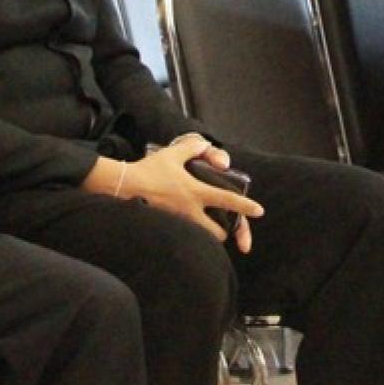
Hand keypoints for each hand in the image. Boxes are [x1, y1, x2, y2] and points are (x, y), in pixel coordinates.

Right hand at [122, 135, 263, 252]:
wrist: (123, 187)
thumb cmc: (149, 170)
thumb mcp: (173, 153)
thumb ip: (193, 147)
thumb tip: (205, 146)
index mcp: (196, 192)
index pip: (228, 200)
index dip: (246, 206)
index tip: (259, 211)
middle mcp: (190, 211)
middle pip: (219, 232)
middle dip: (226, 232)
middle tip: (226, 226)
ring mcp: (179, 222)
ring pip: (203, 238)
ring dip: (208, 235)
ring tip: (208, 226)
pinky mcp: (169, 228)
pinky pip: (188, 237)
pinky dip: (193, 235)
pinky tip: (188, 229)